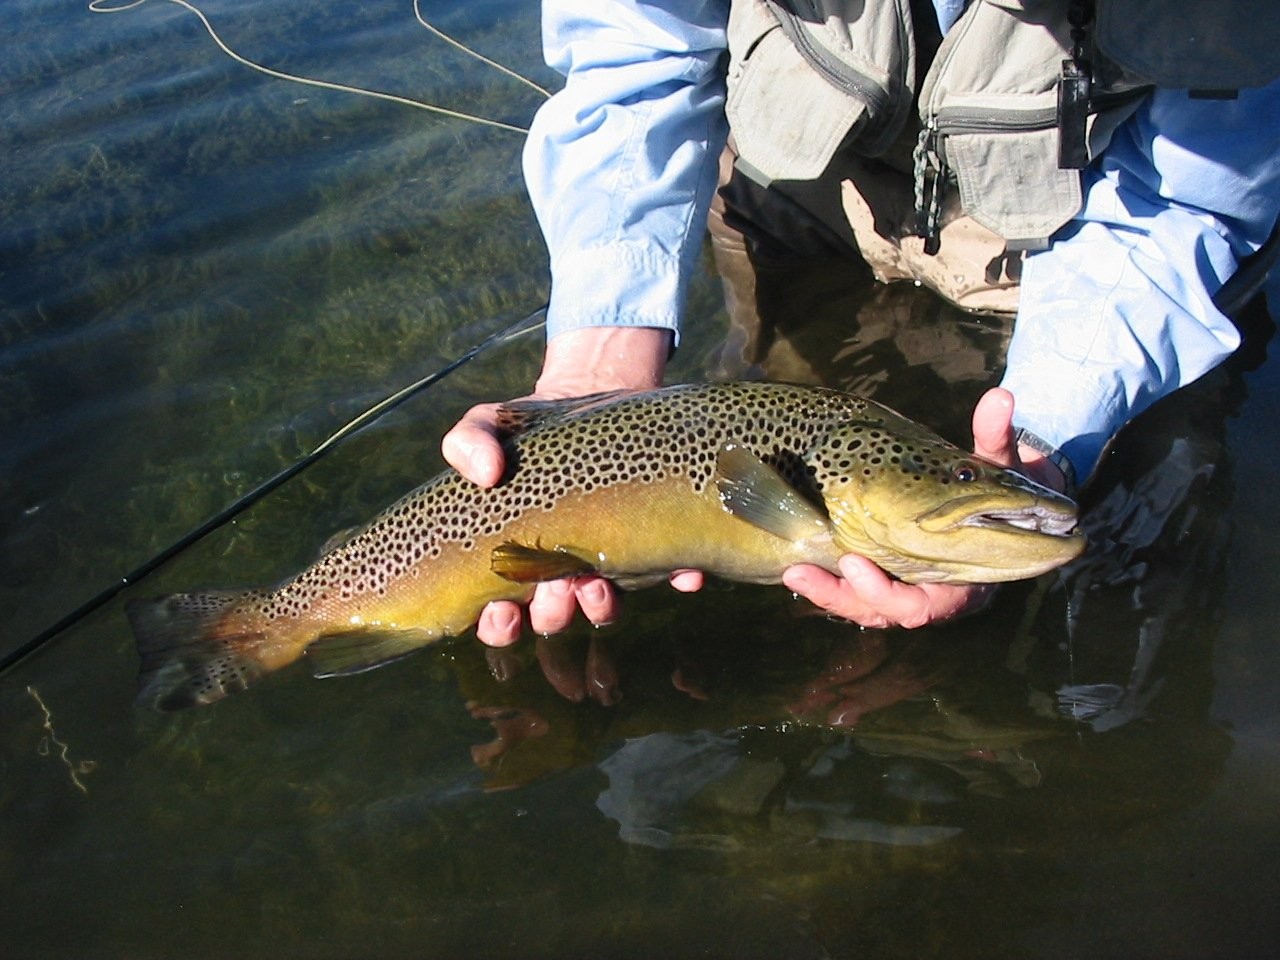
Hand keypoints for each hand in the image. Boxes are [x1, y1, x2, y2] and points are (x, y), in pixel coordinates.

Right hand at [441, 326, 704, 645]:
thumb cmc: (528, 429)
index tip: (499, 609)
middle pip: (553, 618)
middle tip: (554, 586)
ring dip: (600, 605)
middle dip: (551, 613)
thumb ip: (469, 444)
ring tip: (597, 582)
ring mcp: (607, 560)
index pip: (500, 616)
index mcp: (515, 560)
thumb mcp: (487, 427)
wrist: (586, 396)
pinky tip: (681, 572)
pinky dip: (679, 576)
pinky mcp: (652, 540)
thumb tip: (485, 472)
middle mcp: (560, 571)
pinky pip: (673, 571)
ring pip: (604, 608)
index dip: (498, 625)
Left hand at [781, 387, 1066, 629]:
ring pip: (860, 606)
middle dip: (839, 595)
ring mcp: (903, 588)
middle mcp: (929, 594)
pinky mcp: (884, 578)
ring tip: (792, 572)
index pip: (920, 606)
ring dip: (825, 591)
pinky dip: (827, 583)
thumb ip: (996, 437)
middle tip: (800, 572)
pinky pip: (853, 592)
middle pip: (878, 611)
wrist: (1005, 510)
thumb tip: (1000, 396)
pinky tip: (795, 565)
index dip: (885, 591)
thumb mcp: (999, 466)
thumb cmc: (999, 491)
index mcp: (960, 585)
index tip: (854, 562)